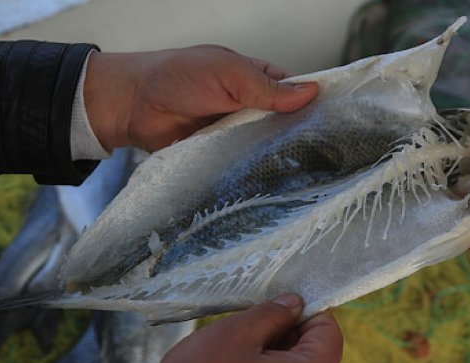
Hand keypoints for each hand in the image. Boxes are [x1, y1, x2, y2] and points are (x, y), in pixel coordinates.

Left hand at [83, 45, 318, 151]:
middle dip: (300, 134)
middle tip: (328, 153)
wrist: (132, 105)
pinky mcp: (221, 155)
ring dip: (278, 155)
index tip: (337, 119)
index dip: (313, 102)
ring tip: (310, 172)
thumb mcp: (228, 74)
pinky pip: (244, 163)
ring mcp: (235, 131)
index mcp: (254, 77)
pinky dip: (255, 170)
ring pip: (266, 145)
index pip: (294, 89)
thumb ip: (268, 88)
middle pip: (284, 122)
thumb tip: (311, 92)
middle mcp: (248, 105)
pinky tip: (275, 181)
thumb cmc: (177, 77)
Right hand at [146, 294, 342, 362]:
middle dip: (288, 335)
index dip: (305, 310)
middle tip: (250, 330)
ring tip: (238, 357)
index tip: (276, 306)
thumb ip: (273, 313)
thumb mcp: (237, 333)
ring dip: (276, 358)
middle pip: (316, 353)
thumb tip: (294, 304)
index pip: (329, 330)